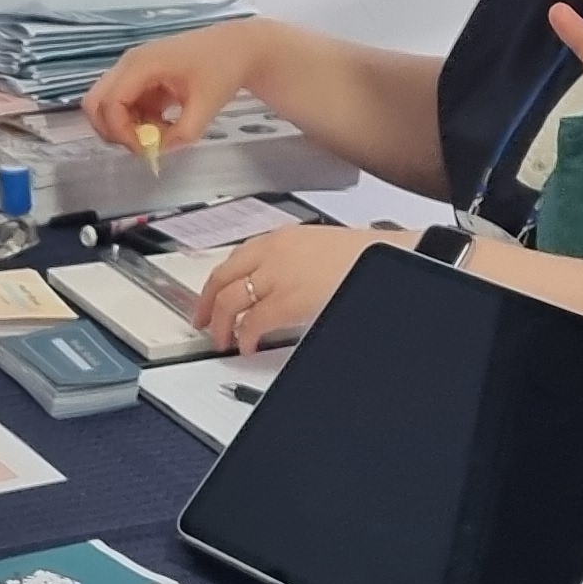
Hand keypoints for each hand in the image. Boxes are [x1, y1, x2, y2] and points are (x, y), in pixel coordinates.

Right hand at [84, 21, 274, 152]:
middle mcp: (129, 64)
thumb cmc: (223, 69)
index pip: (110, 103)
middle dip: (112, 131)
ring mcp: (133, 70)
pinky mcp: (141, 78)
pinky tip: (163, 124)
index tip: (146, 149)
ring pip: (107, 105)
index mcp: (141, 65)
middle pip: (95, 103)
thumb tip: (159, 151)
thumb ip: (183, 133)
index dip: (121, 132)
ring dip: (125, 127)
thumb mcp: (208, 105)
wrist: (237, 47)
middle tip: (141, 145)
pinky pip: (124, 105)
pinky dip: (136, 121)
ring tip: (159, 133)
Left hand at [192, 220, 375, 353]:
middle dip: (206, 303)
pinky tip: (246, 345)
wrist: (380, 258)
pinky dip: (244, 337)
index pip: (234, 259)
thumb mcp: (317, 249)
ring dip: (221, 324)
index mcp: (280, 238)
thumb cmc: (359, 256)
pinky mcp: (287, 301)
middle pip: (223, 278)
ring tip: (222, 339)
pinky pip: (252, 322)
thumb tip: (277, 287)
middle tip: (202, 321)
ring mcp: (277, 276)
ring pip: (229, 301)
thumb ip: (291, 263)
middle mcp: (272, 253)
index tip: (209, 296)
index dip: (216, 283)